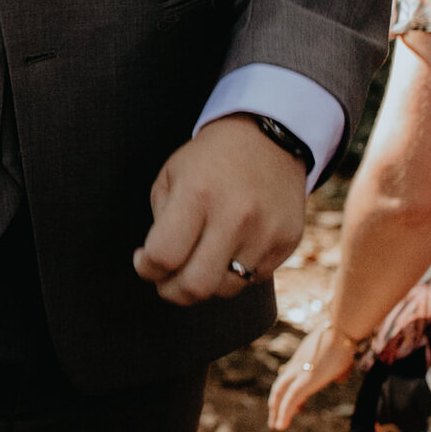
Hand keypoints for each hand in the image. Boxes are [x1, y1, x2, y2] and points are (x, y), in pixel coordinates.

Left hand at [133, 114, 306, 305]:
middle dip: (171, 292)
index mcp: (197, 194)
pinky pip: (254, 279)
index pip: (163, 255)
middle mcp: (235, 216)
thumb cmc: (209, 160)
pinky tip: (228, 249)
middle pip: (195, 286)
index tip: (143, 262)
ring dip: (205, 284)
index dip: (146, 268)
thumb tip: (157, 266)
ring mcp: (265, 233)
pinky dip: (235, 273)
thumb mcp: (172, 175)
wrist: (269, 139)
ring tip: (197, 263)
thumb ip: (161, 222)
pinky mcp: (287, 243)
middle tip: (165, 282)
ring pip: (225, 289)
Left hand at [266, 320, 365, 430]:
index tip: (294, 406)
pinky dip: (285, 412)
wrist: (341, 331)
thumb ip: (337, 369)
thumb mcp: (338, 356)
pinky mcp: (306, 379)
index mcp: (302, 359)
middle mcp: (296, 365)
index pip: (289, 378)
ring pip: (281, 393)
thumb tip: (339, 378)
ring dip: (277, 411)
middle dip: (276, 403)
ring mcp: (299, 371)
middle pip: (280, 386)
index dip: (287, 392)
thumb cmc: (343, 342)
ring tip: (276, 426)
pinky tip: (282, 424)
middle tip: (274, 418)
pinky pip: (291, 399)